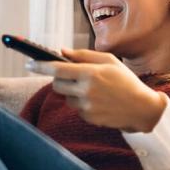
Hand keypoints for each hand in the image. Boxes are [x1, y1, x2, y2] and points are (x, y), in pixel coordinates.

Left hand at [26, 48, 166, 131]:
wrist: (141, 108)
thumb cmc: (125, 80)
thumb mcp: (109, 61)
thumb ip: (83, 55)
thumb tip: (61, 51)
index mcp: (90, 73)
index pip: (57, 68)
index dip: (40, 65)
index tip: (28, 63)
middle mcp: (86, 90)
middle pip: (56, 85)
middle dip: (59, 79)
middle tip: (69, 75)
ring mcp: (86, 106)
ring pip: (66, 97)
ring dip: (72, 92)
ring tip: (93, 89)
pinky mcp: (88, 118)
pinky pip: (76, 108)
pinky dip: (82, 103)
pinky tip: (98, 101)